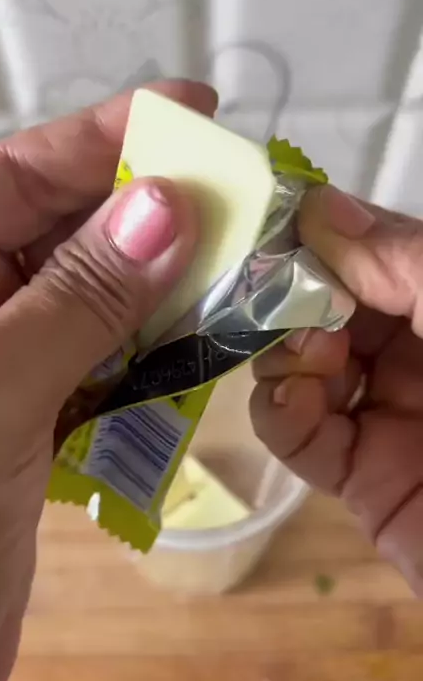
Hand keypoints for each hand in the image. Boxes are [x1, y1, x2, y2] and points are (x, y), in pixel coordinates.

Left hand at [0, 79, 216, 680]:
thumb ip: (75, 299)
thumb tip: (165, 205)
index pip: (15, 176)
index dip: (104, 137)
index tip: (192, 109)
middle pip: (65, 227)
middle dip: (149, 210)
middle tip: (237, 197)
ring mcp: (0, 353)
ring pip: (96, 290)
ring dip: (163, 280)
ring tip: (236, 263)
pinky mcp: (37, 406)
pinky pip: (106, 353)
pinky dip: (154, 343)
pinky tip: (201, 333)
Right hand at [251, 185, 422, 595]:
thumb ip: (397, 255)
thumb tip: (316, 204)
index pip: (365, 254)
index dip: (317, 239)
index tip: (272, 230)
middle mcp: (413, 350)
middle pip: (322, 310)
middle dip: (290, 299)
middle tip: (279, 299)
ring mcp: (385, 412)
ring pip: (297, 367)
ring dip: (284, 353)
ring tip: (311, 356)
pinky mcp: (361, 476)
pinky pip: (297, 436)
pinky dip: (278, 412)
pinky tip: (292, 397)